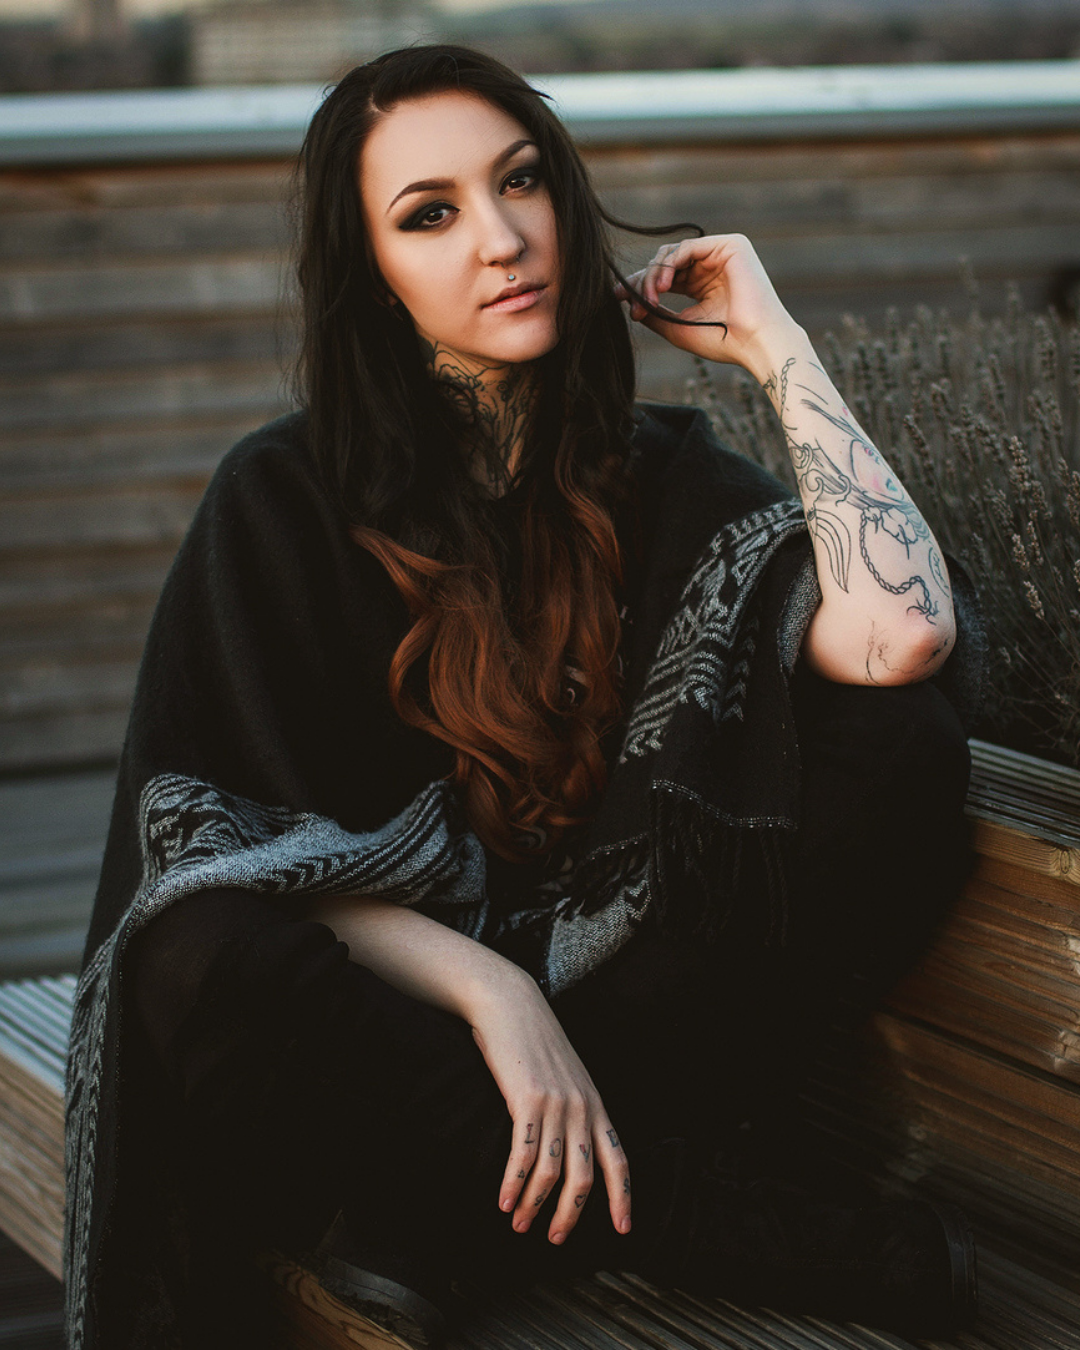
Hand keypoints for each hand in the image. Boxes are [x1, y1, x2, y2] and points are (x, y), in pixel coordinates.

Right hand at [469, 973, 630, 1245]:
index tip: (623, 1229)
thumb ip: (575, 1107)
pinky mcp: (528, 1100)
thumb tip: (571, 1145)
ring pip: (553, 1172)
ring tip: (520, 1224)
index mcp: (596, 1104)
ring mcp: (557, 1104)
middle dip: (571, 1215)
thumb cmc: (535, 1041)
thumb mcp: (567, 1075)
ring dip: (535, 1204)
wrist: (513, 1005)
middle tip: (555, 1238)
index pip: (619, 1159)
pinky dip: (514, 1182)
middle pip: (586, 1176)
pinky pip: (525, 1153)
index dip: (623, 1197)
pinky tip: (504, 1200)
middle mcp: (582, 1107)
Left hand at [615, 232, 800, 376]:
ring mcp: (721, 253)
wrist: (756, 343)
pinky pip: (687, 247)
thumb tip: (630, 304)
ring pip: (672, 253)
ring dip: (654, 275)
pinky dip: (670, 264)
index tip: (616, 297)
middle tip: (633, 303)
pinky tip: (663, 285)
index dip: (640, 284)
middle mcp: (711, 266)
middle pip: (665, 262)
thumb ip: (656, 314)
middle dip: (644, 281)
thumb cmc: (724, 342)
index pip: (665, 276)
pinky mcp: (730, 245)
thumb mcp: (679, 328)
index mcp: (702, 284)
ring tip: (651, 298)